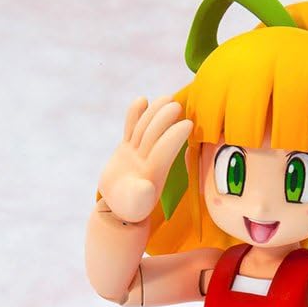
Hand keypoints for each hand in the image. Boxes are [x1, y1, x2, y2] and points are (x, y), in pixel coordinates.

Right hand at [98, 96, 192, 223]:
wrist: (120, 207)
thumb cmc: (131, 208)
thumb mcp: (135, 205)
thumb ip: (141, 196)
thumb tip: (147, 186)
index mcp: (154, 172)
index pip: (164, 151)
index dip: (174, 137)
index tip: (188, 124)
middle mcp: (148, 159)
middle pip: (155, 135)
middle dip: (165, 120)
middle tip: (176, 104)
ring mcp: (137, 152)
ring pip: (145, 129)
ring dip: (156, 113)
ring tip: (167, 98)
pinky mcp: (127, 149)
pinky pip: (131, 128)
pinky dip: (135, 115)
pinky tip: (142, 100)